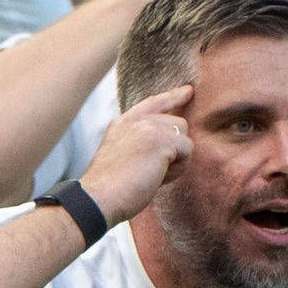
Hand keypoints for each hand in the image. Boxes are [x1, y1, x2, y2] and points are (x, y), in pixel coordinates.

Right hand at [83, 84, 191, 219]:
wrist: (99, 196)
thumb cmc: (110, 187)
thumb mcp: (121, 154)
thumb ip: (140, 142)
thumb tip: (171, 146)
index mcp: (123, 122)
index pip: (154, 103)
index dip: (173, 96)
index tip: (188, 91)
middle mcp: (137, 120)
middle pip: (177, 124)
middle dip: (175, 149)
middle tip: (153, 172)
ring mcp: (150, 127)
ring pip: (185, 137)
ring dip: (177, 160)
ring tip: (153, 175)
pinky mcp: (163, 140)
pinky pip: (188, 151)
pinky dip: (178, 169)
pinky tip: (158, 177)